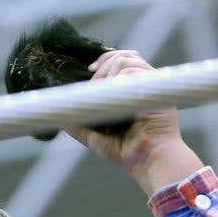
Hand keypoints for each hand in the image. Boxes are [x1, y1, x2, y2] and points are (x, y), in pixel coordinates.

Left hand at [64, 50, 202, 194]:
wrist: (148, 161)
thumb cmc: (127, 154)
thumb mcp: (96, 138)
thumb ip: (80, 125)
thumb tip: (60, 114)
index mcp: (134, 93)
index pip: (122, 61)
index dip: (105, 59)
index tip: (90, 69)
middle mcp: (144, 86)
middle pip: (124, 55)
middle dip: (103, 65)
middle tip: (93, 85)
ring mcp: (152, 85)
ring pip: (125, 60)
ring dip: (108, 73)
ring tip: (104, 96)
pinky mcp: (157, 87)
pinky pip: (131, 70)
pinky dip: (118, 80)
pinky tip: (115, 99)